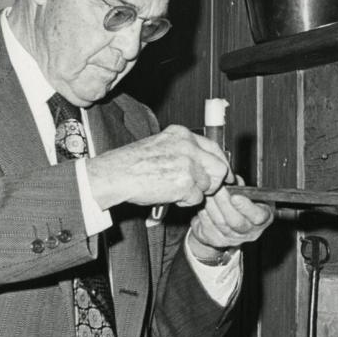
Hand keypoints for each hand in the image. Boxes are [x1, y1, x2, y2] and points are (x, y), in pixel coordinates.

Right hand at [85, 125, 229, 209]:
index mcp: (182, 134)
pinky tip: (169, 196)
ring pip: (208, 185)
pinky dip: (184, 202)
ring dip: (194, 192)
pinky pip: (196, 198)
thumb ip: (184, 151)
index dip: (220, 163)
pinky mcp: (185, 183)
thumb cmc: (132, 163)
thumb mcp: (162, 146)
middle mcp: (188, 146)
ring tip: (174, 190)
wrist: (114, 174)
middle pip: (219, 168)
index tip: (223, 174)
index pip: (214, 148)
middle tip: (201, 189)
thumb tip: (205, 164)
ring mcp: (188, 164)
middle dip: (213, 182)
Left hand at [187, 187, 273, 259]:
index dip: (246, 207)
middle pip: (236, 222)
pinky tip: (203, 203)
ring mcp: (233, 239)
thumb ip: (241, 187)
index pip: (258, 217)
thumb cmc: (239, 203)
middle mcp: (250, 232)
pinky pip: (208, 227)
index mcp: (264, 218)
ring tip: (208, 192)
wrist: (227, 221)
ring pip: (220, 223)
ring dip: (212, 206)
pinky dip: (204, 213)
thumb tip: (231, 179)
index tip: (235, 196)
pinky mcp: (217, 241)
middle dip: (224, 203)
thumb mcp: (245, 192)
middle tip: (217, 188)